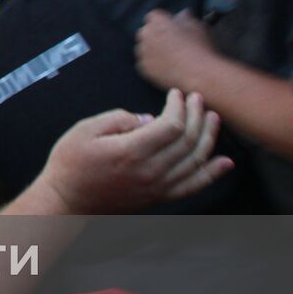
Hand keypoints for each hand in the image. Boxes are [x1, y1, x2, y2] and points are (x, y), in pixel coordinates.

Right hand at [33, 89, 231, 213]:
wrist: (67, 200)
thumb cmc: (71, 163)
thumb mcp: (85, 129)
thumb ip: (119, 119)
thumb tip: (148, 119)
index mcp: (131, 151)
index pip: (171, 125)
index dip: (179, 106)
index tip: (176, 93)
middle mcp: (149, 172)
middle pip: (187, 141)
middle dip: (196, 115)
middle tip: (197, 99)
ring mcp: (156, 188)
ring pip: (195, 161)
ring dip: (208, 137)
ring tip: (212, 118)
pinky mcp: (158, 198)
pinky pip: (193, 186)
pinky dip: (212, 174)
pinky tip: (225, 162)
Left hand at [135, 8, 215, 90]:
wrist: (198, 74)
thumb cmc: (200, 47)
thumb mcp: (198, 25)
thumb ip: (186, 17)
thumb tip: (182, 14)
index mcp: (157, 20)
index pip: (154, 16)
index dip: (164, 22)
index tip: (172, 28)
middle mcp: (145, 34)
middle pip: (146, 31)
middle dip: (155, 35)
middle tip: (170, 44)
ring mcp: (142, 51)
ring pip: (144, 48)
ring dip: (152, 50)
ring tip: (169, 58)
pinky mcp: (143, 67)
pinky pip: (144, 63)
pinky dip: (152, 65)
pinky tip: (166, 68)